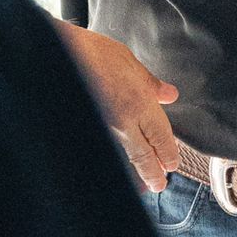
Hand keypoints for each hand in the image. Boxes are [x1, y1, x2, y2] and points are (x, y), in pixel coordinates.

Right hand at [57, 24, 181, 192]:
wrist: (63, 53)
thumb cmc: (93, 52)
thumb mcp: (129, 61)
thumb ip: (151, 83)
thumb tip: (169, 95)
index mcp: (139, 102)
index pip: (161, 137)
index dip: (169, 153)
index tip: (173, 163)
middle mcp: (124, 121)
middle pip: (144, 155)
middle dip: (154, 172)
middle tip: (161, 184)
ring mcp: (106, 126)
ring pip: (127, 155)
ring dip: (138, 171)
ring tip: (145, 184)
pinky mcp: (94, 126)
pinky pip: (111, 147)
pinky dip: (118, 159)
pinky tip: (120, 165)